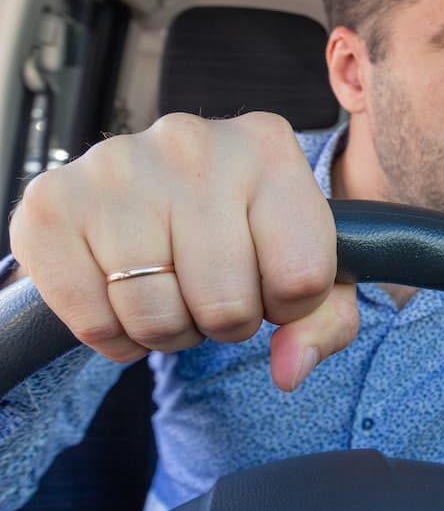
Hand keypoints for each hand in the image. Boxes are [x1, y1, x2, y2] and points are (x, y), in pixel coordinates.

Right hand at [9, 112, 358, 391]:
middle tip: (214, 292)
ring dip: (169, 330)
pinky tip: (123, 294)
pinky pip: (95, 322)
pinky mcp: (52, 203)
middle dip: (227, 322)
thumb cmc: (238, 229)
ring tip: (170, 290)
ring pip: (157, 317)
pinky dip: (114, 333)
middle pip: (227, 304)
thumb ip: (324, 320)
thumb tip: (290, 369)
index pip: (302, 277)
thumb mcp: (304, 261)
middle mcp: (192, 142)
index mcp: (268, 146)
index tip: (272, 283)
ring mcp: (116, 167)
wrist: (144, 192)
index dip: (289, 305)